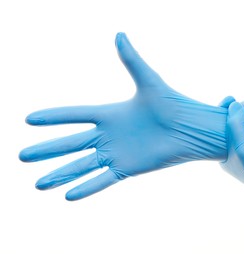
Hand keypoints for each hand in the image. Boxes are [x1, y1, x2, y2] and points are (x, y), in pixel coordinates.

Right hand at [19, 33, 226, 200]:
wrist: (190, 128)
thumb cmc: (172, 103)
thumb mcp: (148, 80)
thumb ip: (131, 60)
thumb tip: (120, 34)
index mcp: (109, 114)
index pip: (74, 116)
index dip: (53, 117)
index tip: (29, 120)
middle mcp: (108, 135)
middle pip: (70, 144)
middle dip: (46, 151)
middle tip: (22, 157)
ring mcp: (116, 153)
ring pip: (82, 166)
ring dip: (60, 174)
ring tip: (38, 184)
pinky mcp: (127, 168)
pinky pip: (102, 179)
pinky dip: (86, 188)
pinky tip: (67, 196)